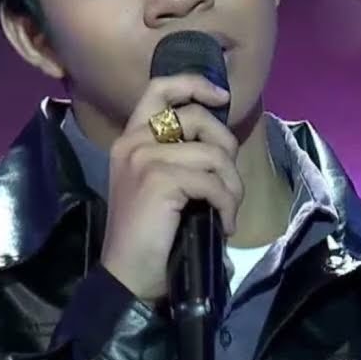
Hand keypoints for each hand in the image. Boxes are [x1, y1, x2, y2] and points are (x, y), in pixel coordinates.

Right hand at [100, 75, 241, 302]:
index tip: (221, 96)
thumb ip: (181, 154)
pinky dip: (227, 205)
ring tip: (227, 211)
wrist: (129, 276)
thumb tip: (222, 143)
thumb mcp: (162, 184)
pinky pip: (213, 182)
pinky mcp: (159, 180)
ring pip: (213, 154)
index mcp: (130, 139)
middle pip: (197, 117)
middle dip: (227, 147)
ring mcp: (144, 158)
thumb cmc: (151, 235)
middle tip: (229, 183)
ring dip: (231, 186)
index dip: (193, 83)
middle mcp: (133, 142)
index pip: (159, 88)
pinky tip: (223, 224)